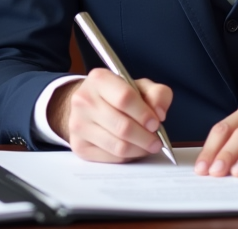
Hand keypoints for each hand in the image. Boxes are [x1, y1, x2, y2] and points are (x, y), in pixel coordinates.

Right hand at [48, 68, 172, 162]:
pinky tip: (133, 149)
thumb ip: (157, 94)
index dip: (144, 114)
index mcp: (99, 79)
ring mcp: (78, 124)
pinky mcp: (79, 146)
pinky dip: (128, 157)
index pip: (125, 98)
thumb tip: (159, 113)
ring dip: (139, 149)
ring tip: (147, 146)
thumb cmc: (118, 95)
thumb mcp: (140, 87)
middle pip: (122, 127)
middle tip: (156, 141)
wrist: (89, 106)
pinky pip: (111, 158)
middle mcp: (83, 100)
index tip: (155, 123)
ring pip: (118, 146)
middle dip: (145, 137)